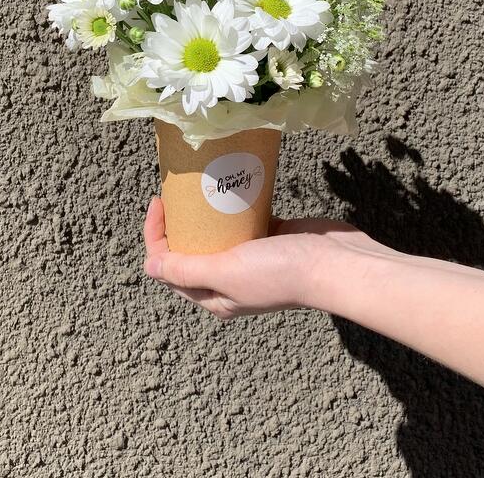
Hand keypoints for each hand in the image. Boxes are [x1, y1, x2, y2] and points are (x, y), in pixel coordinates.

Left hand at [142, 196, 387, 319]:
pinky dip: (231, 207)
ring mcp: (250, 259)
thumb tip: (148, 267)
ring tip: (195, 187)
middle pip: (190, 251)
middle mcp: (229, 281)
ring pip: (215, 235)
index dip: (156, 237)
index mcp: (215, 296)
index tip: (158, 203)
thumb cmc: (278, 271)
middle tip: (173, 192)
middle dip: (176, 224)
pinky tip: (227, 186)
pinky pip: (241, 222)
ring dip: (202, 214)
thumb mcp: (226, 272)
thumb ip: (186, 270)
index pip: (170, 268)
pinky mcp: (270, 237)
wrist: (334, 264)